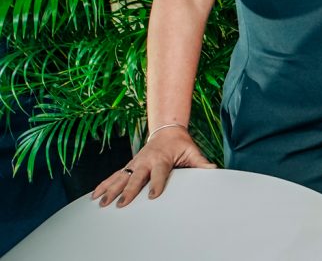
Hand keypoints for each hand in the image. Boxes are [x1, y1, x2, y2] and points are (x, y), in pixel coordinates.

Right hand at [91, 126, 214, 206]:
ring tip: (101, 202)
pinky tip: (94, 195)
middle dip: (128, 191)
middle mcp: (146, 161)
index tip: (153, 196)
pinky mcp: (129, 166)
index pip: (159, 173)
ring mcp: (135, 163)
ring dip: (110, 189)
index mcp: (162, 159)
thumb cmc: (181, 144)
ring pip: (121, 177)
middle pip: (136, 177)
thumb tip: (214, 170)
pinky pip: (114, 176)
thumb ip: (201, 163)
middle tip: (122, 204)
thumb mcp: (192, 151)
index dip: (156, 184)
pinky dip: (104, 185)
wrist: (167, 130)